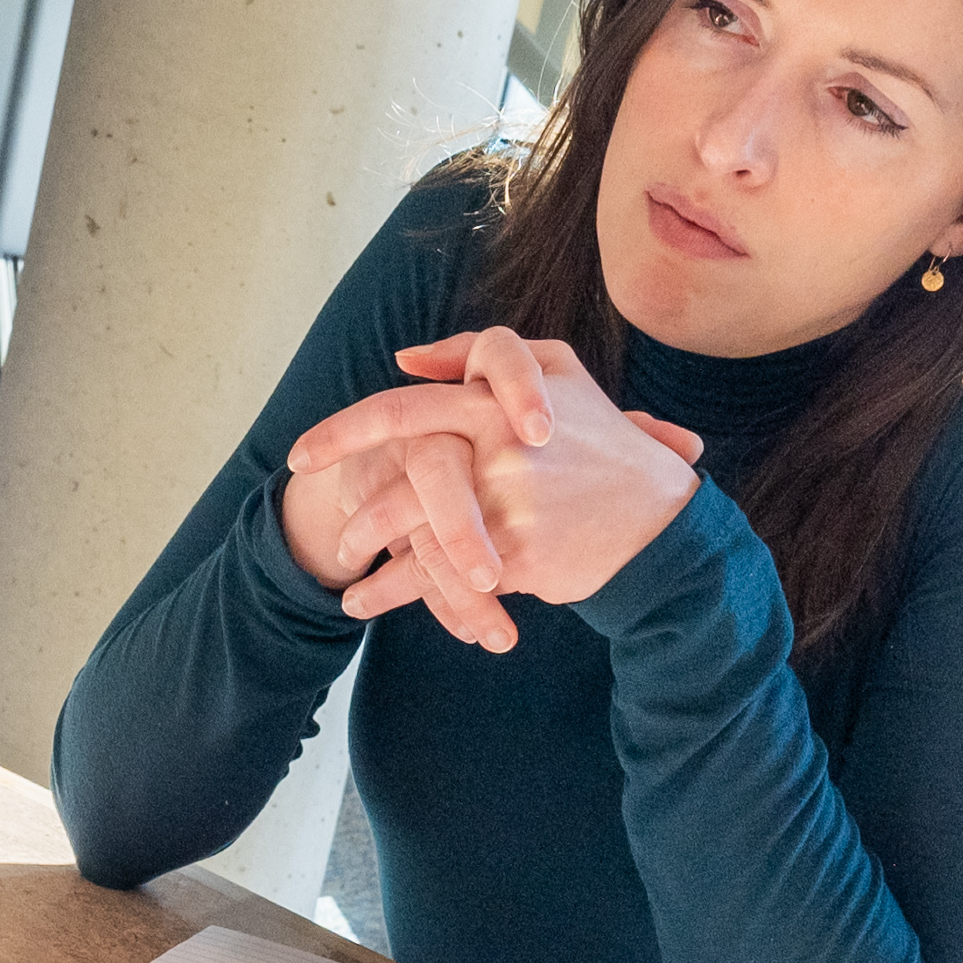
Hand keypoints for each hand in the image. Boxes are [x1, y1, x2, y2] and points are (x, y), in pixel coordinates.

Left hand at [277, 331, 706, 647]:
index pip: (401, 409)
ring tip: (351, 583)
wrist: (661, 518)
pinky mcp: (518, 557)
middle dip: (357, 516)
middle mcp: (497, 449)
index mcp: (494, 402)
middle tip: (336, 539)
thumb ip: (477, 357)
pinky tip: (377, 606)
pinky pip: (446, 581)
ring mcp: (507, 505)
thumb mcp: (556, 373)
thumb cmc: (602, 443)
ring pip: (416, 538)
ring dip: (376, 569)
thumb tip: (403, 360)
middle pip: (399, 482)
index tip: (301, 455)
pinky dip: (407, 597)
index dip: (343, 432)